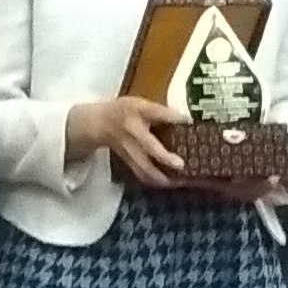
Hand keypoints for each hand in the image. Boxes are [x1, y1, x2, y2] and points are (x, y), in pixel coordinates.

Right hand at [64, 93, 189, 191]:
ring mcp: (129, 151)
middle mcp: (133, 133)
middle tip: (182, 165)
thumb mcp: (141, 104)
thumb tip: (188, 120)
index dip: (172, 116)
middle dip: (165, 158)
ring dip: (163, 177)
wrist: (100, 123)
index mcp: (137, 113)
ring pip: (145, 167)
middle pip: (149, 147)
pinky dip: (156, 182)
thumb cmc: (125, 111)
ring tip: (182, 181)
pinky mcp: (129, 163)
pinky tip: (170, 183)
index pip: (155, 112)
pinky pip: (143, 176)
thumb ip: (162, 111)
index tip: (188, 121)